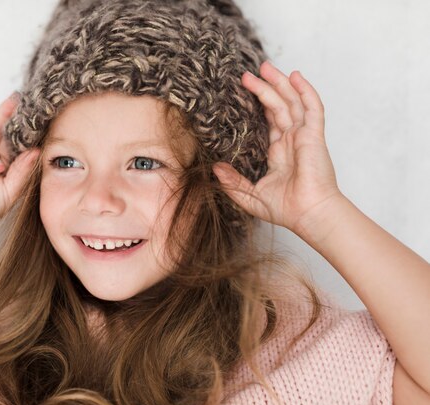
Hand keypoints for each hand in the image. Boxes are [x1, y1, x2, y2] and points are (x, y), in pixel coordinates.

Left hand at [213, 61, 342, 236]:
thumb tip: (214, 167)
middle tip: (248, 73)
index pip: (269, 122)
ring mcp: (304, 137)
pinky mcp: (314, 136)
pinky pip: (312, 108)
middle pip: (278, 106)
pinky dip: (305, 90)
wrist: (309, 215)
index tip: (243, 92)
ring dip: (280, 83)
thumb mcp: (249, 196)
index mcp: (279, 153)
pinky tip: (295, 76)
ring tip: (264, 67)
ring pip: (292, 102)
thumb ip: (232, 182)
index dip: (258, 106)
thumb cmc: (286, 210)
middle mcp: (292, 141)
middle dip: (264, 88)